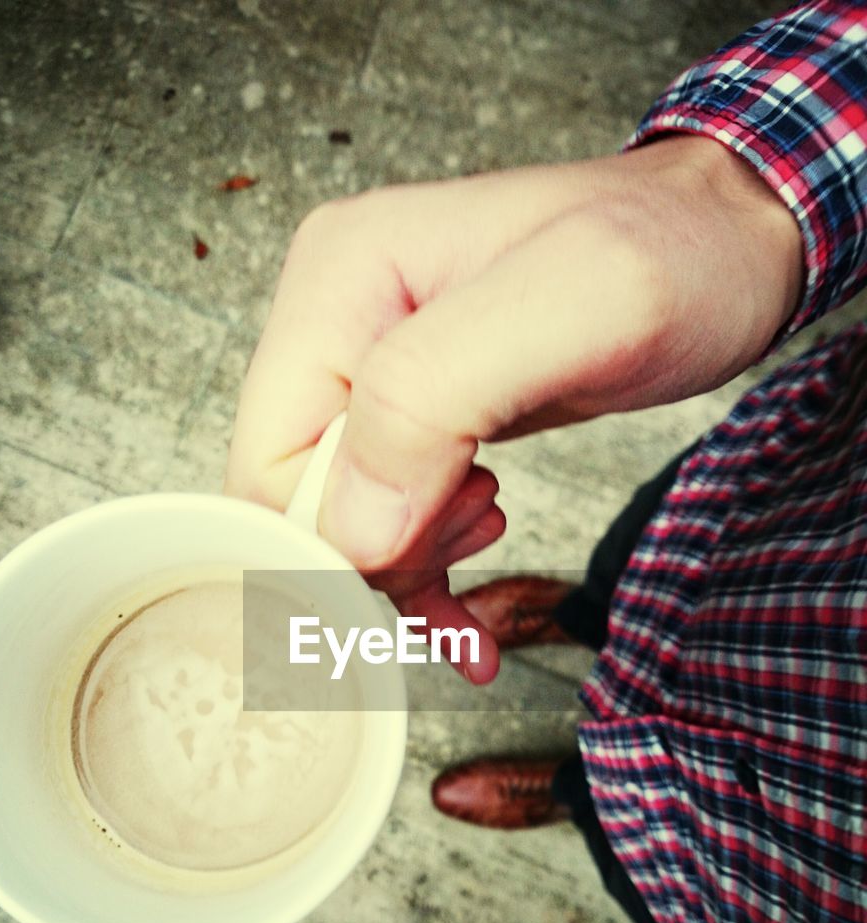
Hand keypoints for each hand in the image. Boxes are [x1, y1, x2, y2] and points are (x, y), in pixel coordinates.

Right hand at [224, 136, 802, 681]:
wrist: (725, 245)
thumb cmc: (672, 252)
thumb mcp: (574, 302)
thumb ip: (434, 399)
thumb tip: (351, 531)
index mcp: (338, 284)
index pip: (270, 466)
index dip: (334, 543)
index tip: (424, 562)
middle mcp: (336, 325)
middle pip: (301, 503)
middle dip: (386, 551)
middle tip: (484, 519)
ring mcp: (371, 372)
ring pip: (344, 524)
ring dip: (413, 564)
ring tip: (493, 523)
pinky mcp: (415, 414)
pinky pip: (386, 519)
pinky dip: (426, 572)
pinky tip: (467, 605)